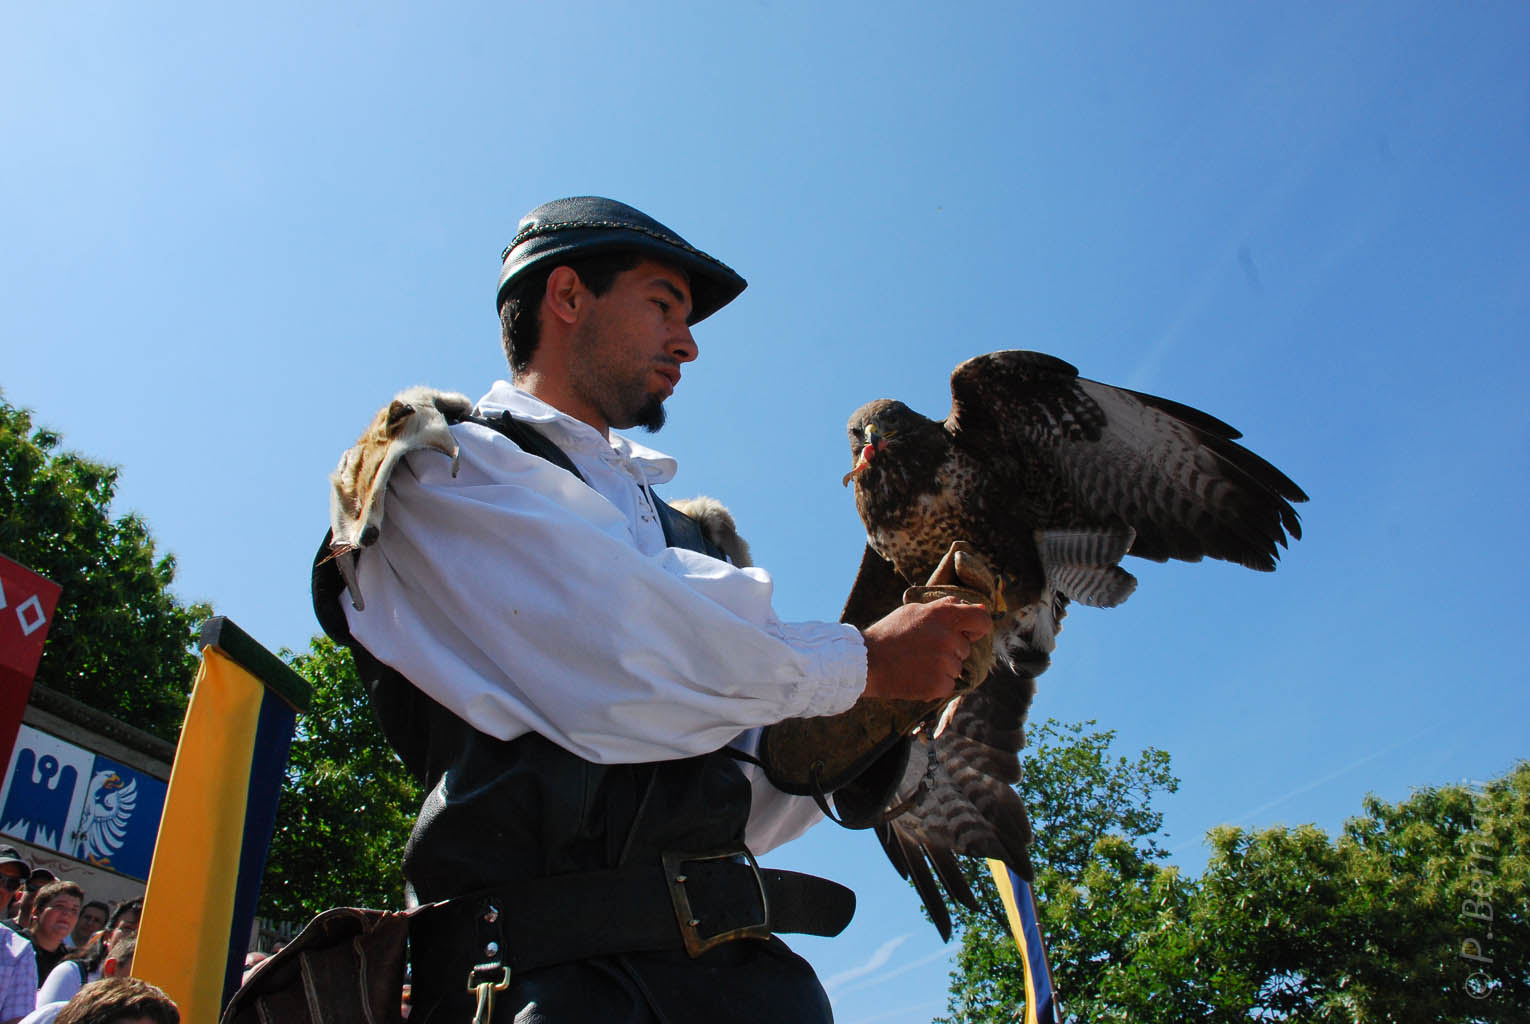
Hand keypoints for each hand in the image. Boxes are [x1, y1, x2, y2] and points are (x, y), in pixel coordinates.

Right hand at [860, 597, 993, 701]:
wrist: (865, 662)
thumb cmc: (889, 634)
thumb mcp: (914, 611)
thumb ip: (944, 607)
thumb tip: (972, 605)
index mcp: (943, 615)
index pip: (982, 619)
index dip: (978, 627)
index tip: (968, 633)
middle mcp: (948, 637)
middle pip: (964, 648)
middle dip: (949, 651)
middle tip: (923, 651)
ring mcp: (945, 662)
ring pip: (956, 668)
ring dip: (941, 668)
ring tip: (915, 664)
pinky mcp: (939, 684)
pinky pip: (948, 685)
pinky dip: (935, 684)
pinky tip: (915, 677)